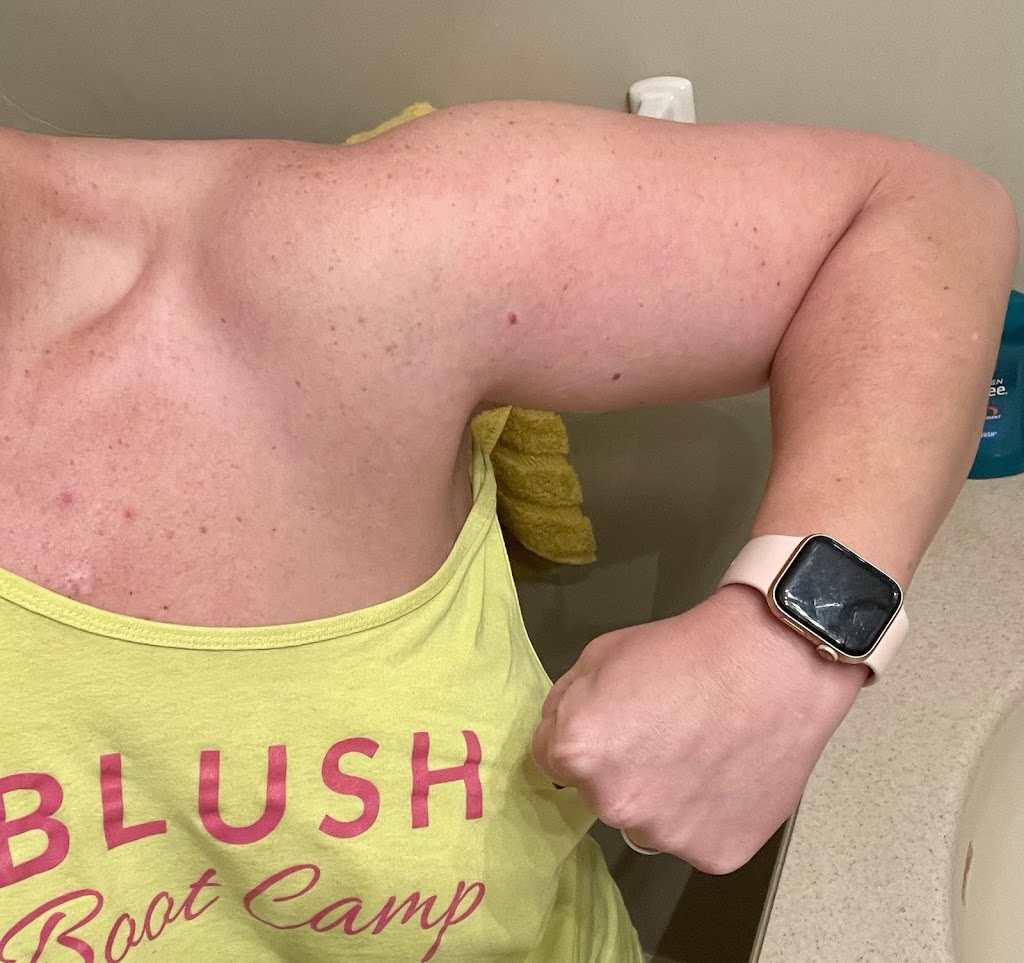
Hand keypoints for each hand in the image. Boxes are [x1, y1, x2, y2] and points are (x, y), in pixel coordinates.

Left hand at [531, 584, 867, 873]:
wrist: (772, 664)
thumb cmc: (686, 651)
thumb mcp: (601, 653)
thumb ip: (566, 702)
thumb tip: (556, 732)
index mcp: (577, 753)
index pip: (551, 760)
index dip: (583, 735)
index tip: (615, 721)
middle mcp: (614, 805)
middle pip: (600, 793)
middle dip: (621, 767)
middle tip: (664, 732)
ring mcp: (666, 835)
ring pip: (649, 819)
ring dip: (663, 797)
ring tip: (702, 751)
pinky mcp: (715, 853)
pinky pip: (695, 836)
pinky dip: (706, 814)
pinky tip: (726, 773)